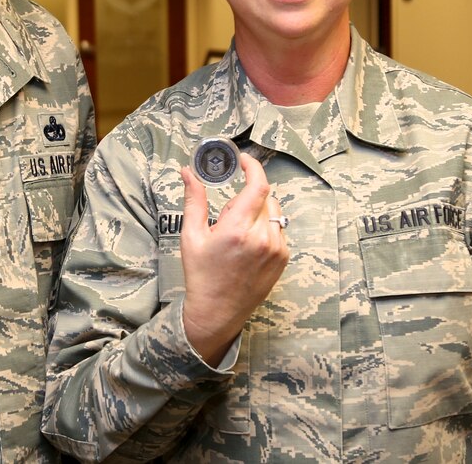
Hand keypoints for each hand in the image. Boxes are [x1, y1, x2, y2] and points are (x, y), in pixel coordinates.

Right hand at [180, 154, 288, 365]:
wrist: (217, 311)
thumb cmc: (201, 274)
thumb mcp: (191, 235)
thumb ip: (194, 199)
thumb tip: (188, 172)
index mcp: (238, 230)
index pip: (258, 186)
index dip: (253, 167)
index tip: (243, 161)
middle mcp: (262, 238)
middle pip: (265, 196)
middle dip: (247, 196)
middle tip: (227, 216)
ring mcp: (276, 249)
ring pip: (273, 211)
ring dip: (257, 211)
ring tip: (237, 234)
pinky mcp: (283, 258)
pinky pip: (278, 228)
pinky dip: (265, 226)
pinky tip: (248, 245)